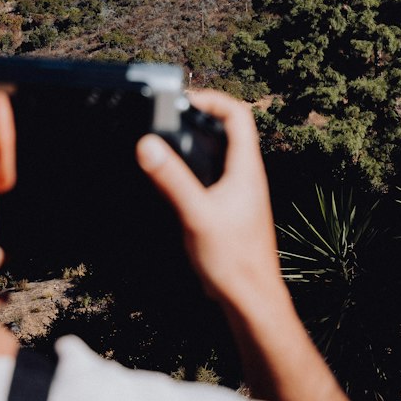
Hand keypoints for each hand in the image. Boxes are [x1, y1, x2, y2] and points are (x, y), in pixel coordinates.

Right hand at [136, 90, 286, 314]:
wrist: (252, 300)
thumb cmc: (234, 261)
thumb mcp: (196, 214)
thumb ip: (172, 179)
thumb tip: (148, 144)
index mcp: (246, 169)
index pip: (238, 114)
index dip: (213, 99)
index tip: (184, 100)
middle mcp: (247, 177)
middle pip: (229, 131)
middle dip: (200, 118)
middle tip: (170, 117)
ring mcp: (241, 194)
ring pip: (222, 155)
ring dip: (198, 144)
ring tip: (169, 144)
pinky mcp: (232, 211)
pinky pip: (215, 178)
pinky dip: (197, 170)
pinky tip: (176, 185)